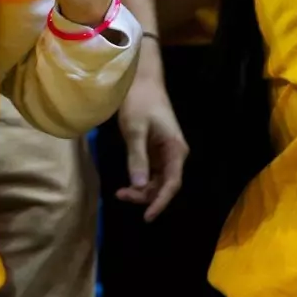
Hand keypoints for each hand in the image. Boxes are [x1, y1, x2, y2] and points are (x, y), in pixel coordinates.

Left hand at [114, 70, 188, 219]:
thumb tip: (140, 186)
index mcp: (175, 150)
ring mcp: (165, 152)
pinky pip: (151, 172)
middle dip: (146, 196)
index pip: (172, 184)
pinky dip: (140, 180)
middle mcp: (174, 154)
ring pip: (157, 180)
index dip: (160, 202)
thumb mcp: (135, 130)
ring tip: (120, 192)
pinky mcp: (154, 149)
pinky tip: (127, 184)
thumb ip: (137, 158)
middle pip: (165, 185)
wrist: (140, 79)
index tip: (147, 217)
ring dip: (142, 190)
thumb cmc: (139, 101)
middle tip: (121, 195)